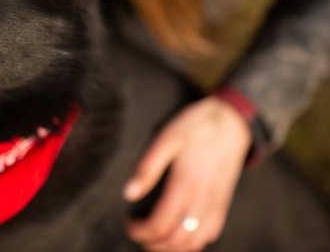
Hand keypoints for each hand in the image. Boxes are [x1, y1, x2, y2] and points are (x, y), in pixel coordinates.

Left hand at [123, 96, 251, 251]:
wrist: (232, 122)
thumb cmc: (196, 127)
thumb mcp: (166, 138)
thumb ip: (147, 167)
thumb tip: (130, 194)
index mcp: (186, 184)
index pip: (160, 225)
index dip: (140, 231)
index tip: (129, 224)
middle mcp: (203, 200)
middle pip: (176, 241)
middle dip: (153, 244)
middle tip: (138, 234)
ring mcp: (216, 204)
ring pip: (195, 243)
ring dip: (172, 247)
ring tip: (155, 239)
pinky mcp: (223, 203)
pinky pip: (210, 233)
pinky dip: (193, 242)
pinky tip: (180, 233)